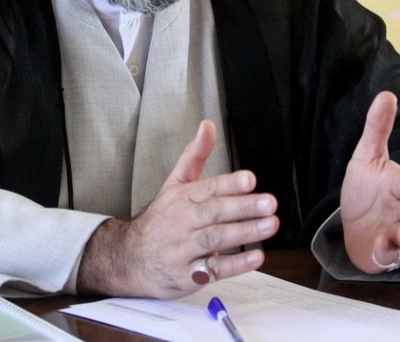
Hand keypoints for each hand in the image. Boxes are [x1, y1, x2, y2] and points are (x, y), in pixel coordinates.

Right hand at [77, 120, 278, 297]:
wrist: (130, 257)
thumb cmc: (160, 220)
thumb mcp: (174, 184)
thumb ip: (194, 155)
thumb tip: (208, 125)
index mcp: (182, 197)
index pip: (207, 188)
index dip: (229, 183)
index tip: (249, 179)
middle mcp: (183, 221)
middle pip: (213, 212)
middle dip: (242, 207)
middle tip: (268, 203)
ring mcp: (184, 248)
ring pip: (215, 238)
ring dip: (244, 232)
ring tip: (269, 225)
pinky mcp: (188, 274)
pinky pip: (213, 270)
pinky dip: (235, 264)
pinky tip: (256, 256)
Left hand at [341, 91, 399, 272]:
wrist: (354, 223)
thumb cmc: (365, 188)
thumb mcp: (366, 157)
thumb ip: (377, 128)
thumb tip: (386, 94)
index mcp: (397, 185)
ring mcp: (394, 231)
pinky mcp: (384, 251)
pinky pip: (388, 254)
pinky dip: (385, 251)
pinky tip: (380, 246)